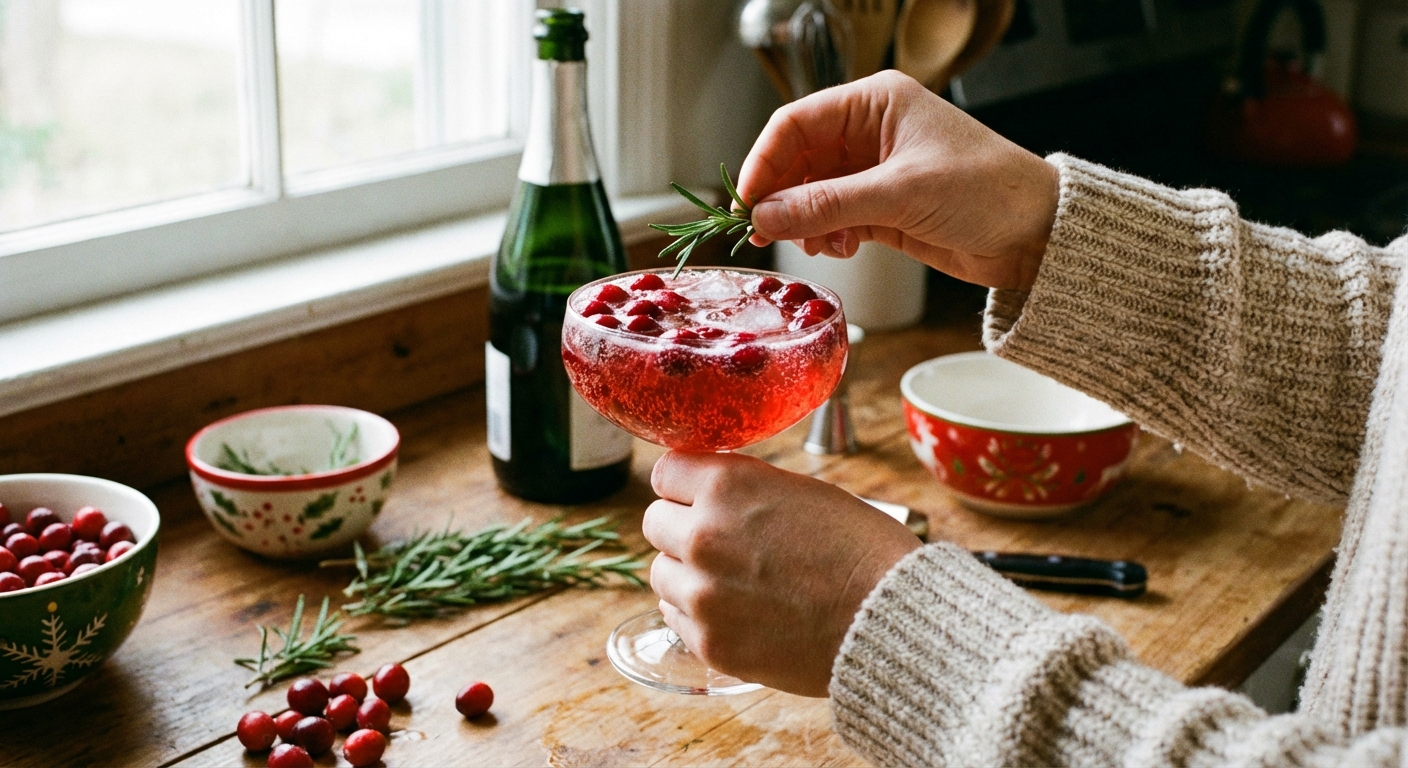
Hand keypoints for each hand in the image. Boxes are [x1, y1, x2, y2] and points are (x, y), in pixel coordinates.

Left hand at [642, 451, 921, 695]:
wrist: (890, 623)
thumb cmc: (863, 552)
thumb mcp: (805, 492)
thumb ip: (748, 488)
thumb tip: (713, 491)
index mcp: (728, 487)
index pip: (665, 472)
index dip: (685, 484)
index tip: (698, 495)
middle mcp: (703, 536)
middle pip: (654, 522)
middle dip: (682, 528)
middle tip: (721, 542)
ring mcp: (701, 594)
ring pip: (660, 573)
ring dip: (687, 573)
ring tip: (734, 581)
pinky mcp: (708, 641)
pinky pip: (674, 616)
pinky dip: (697, 613)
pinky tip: (738, 611)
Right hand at [738, 71, 1058, 289]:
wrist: (1037, 234)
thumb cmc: (987, 190)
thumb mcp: (900, 194)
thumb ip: (827, 205)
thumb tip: (765, 216)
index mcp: (875, 103)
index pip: (795, 123)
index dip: (763, 161)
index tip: (746, 202)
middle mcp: (870, 132)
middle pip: (797, 160)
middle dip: (781, 197)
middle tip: (765, 233)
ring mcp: (875, 172)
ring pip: (811, 193)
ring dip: (805, 222)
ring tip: (820, 244)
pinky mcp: (883, 208)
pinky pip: (834, 218)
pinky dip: (828, 235)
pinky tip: (843, 248)